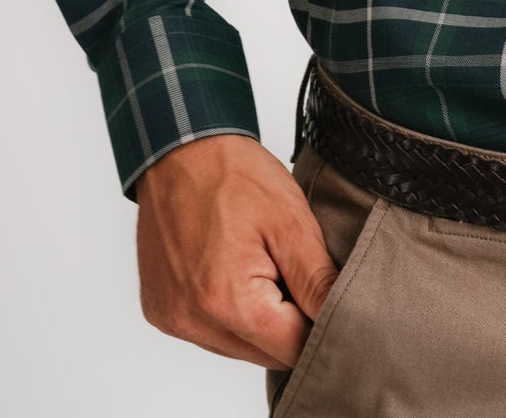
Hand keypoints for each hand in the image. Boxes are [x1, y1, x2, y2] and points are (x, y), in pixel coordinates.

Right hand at [134, 134, 337, 371]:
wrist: (180, 149)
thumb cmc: (233, 175)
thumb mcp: (290, 220)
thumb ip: (317, 280)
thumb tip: (344, 319)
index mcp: (227, 301)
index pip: (293, 349)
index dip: (319, 322)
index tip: (324, 291)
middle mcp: (193, 320)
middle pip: (265, 354)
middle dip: (289, 321)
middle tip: (291, 268)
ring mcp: (173, 319)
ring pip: (238, 347)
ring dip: (259, 319)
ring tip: (261, 264)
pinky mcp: (161, 312)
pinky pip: (209, 333)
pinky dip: (229, 312)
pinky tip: (233, 270)